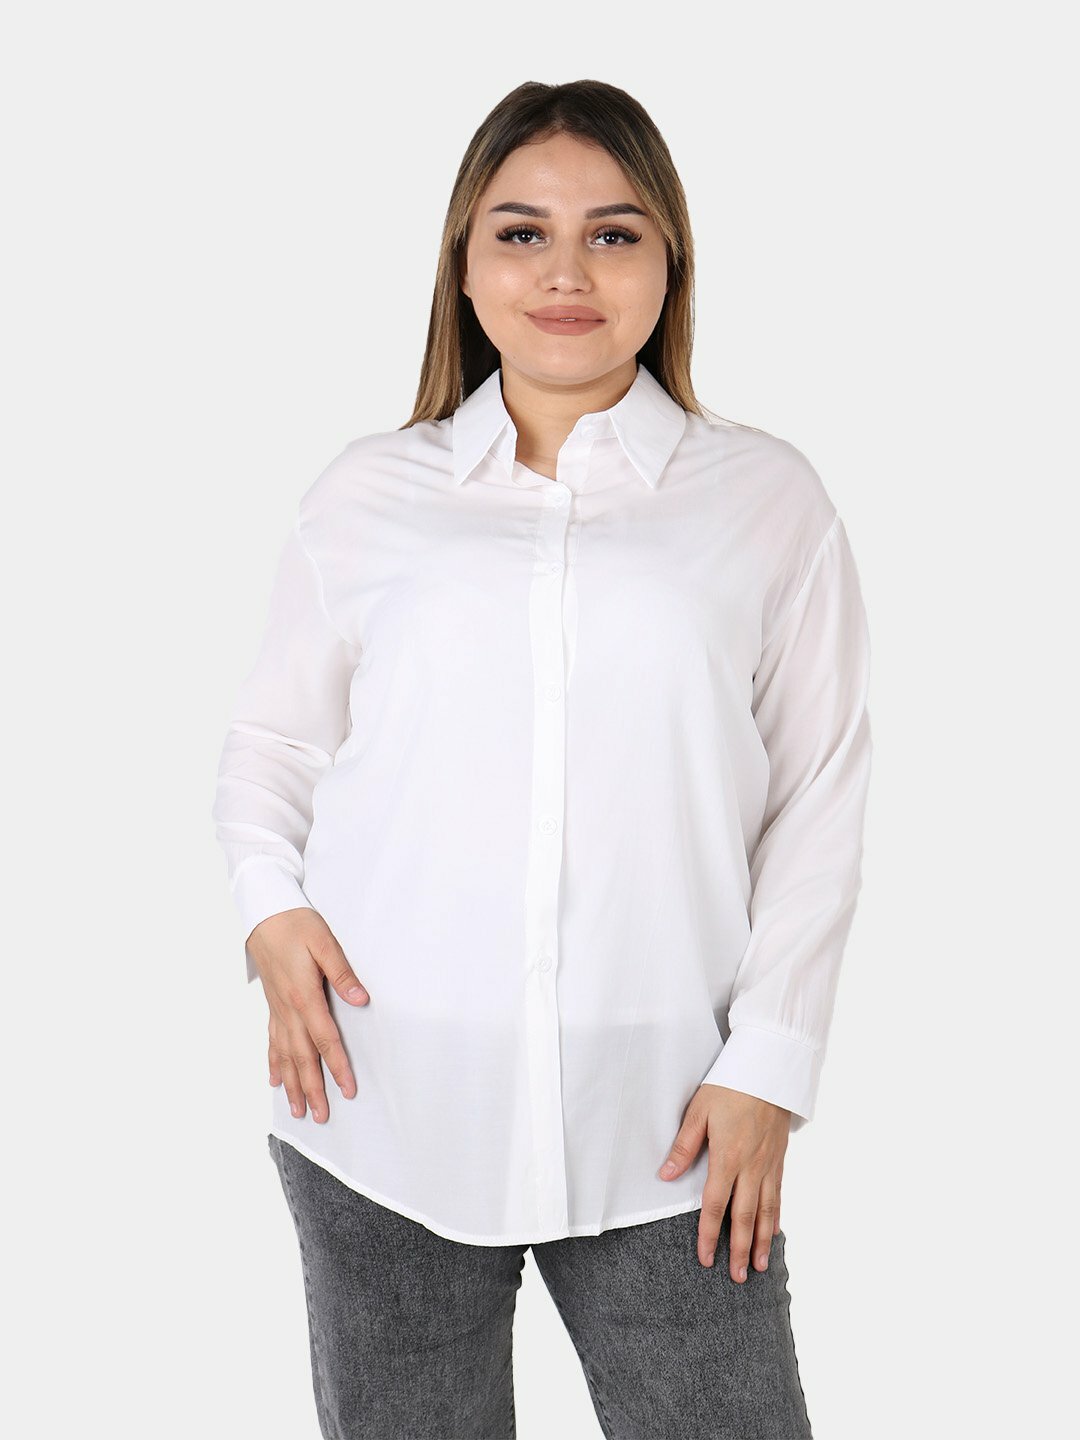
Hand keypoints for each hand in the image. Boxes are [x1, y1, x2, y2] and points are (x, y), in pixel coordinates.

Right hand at [246, 908, 369, 1124]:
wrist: (265, 913)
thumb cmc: (296, 925)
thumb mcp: (325, 943)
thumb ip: (342, 973)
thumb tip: (361, 1000)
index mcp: (305, 996)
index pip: (325, 1039)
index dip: (338, 1066)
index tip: (348, 1090)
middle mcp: (288, 1009)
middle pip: (302, 1057)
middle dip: (312, 1088)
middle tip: (321, 1117)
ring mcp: (278, 1009)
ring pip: (285, 1055)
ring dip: (292, 1084)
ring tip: (298, 1110)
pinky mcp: (272, 1005)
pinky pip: (272, 1041)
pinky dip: (274, 1063)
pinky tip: (275, 1080)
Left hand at [658, 1083, 790, 1279]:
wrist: (769, 1067)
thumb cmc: (730, 1085)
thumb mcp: (699, 1110)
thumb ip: (684, 1146)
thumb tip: (666, 1175)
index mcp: (728, 1158)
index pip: (716, 1206)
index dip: (709, 1235)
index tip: (705, 1259)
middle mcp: (751, 1167)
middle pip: (745, 1217)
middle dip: (739, 1250)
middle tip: (737, 1278)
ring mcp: (769, 1164)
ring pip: (766, 1211)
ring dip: (762, 1242)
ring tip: (759, 1267)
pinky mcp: (779, 1158)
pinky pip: (778, 1194)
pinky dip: (776, 1217)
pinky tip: (774, 1232)